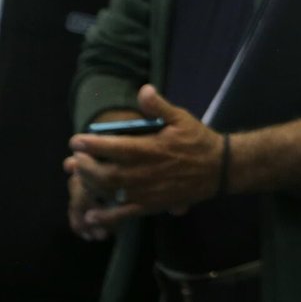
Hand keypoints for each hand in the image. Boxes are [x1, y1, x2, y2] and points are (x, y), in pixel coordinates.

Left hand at [64, 85, 222, 231]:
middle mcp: (144, 172)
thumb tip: (143, 90)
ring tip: (79, 177)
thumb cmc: (198, 141)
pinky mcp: (151, 205)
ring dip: (89, 185)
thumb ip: (160, 106)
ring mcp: (146, 191)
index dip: (91, 144)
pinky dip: (105, 216)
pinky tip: (91, 214)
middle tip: (74, 159)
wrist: (219, 168)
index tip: (76, 140)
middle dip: (84, 166)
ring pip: (110, 192)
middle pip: (104, 173)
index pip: (113, 147)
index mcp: (151, 148)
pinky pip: (123, 214)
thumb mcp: (182, 118)